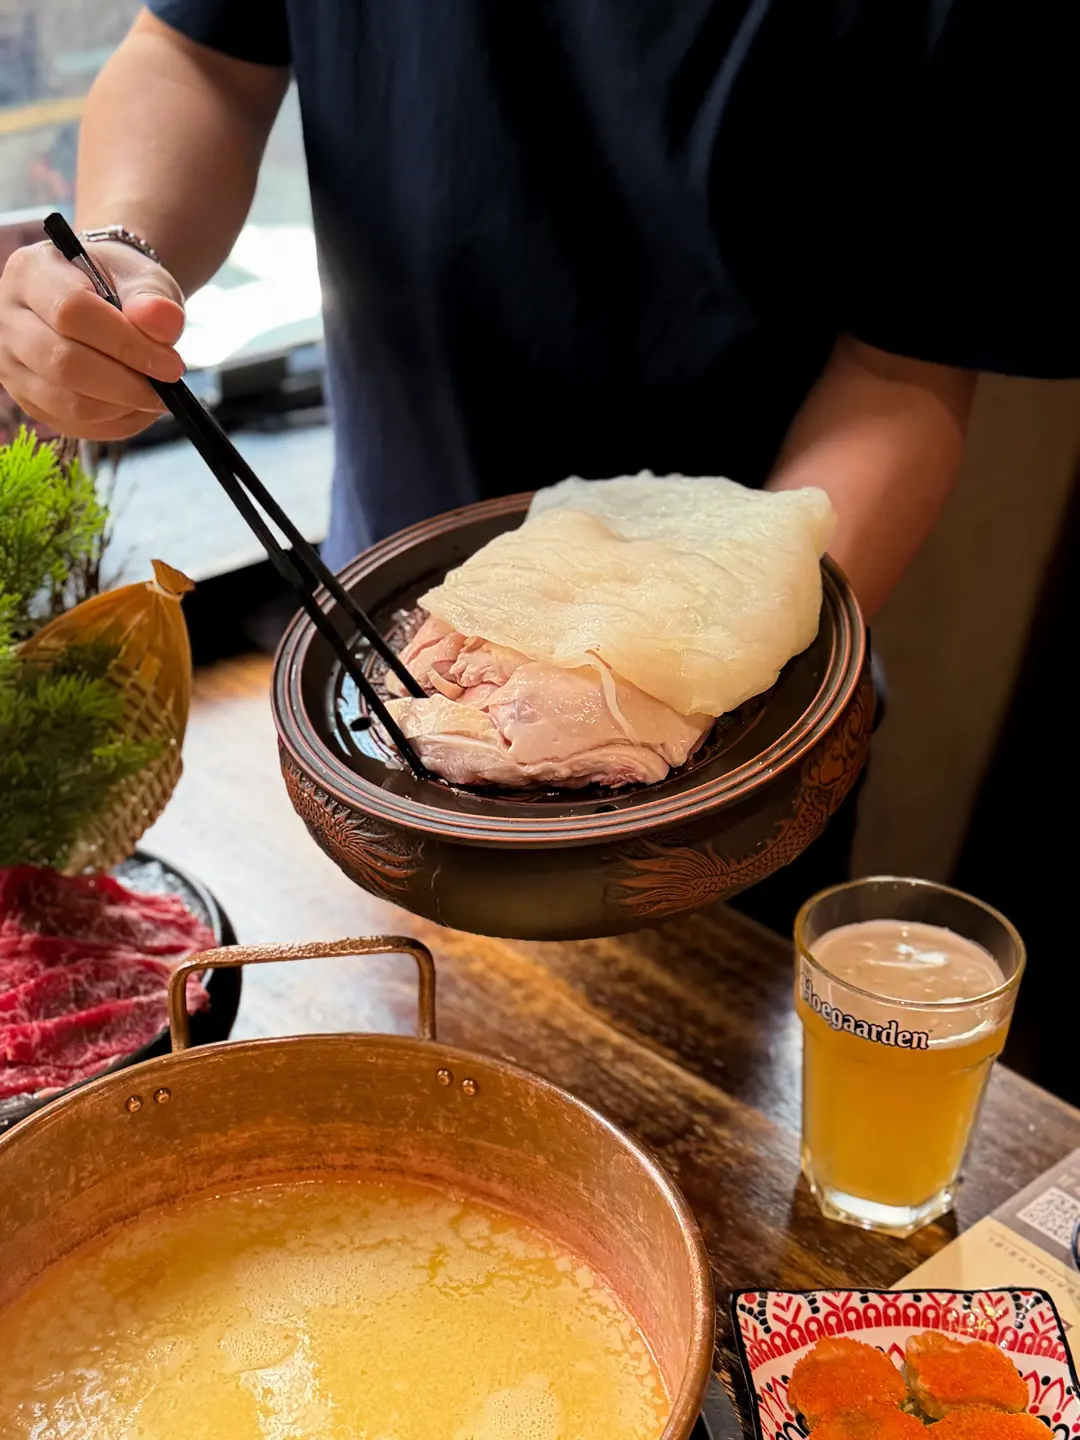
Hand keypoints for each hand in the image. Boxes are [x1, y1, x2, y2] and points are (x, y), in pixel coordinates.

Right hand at [0, 238, 185, 439]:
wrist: (102, 301)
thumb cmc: (120, 287)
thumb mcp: (142, 279)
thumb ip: (153, 299)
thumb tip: (164, 323)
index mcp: (31, 273)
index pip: (71, 312)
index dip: (126, 344)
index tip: (171, 364)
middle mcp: (8, 319)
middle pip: (63, 364)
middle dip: (127, 383)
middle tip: (167, 384)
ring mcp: (12, 365)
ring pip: (68, 403)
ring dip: (123, 407)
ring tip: (155, 394)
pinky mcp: (28, 400)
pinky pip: (75, 425)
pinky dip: (116, 423)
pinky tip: (137, 406)